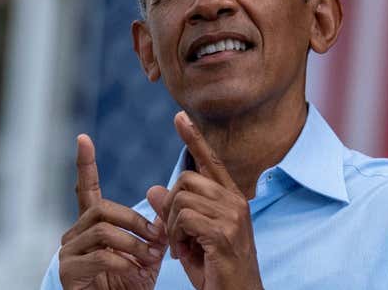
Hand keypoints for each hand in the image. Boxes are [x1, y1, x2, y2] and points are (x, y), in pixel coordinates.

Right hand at [59, 134, 168, 289]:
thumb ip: (154, 226)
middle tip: (158, 238)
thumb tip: (161, 196)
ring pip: (103, 231)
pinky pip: (99, 256)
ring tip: (149, 259)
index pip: (86, 188)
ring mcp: (68, 252)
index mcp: (92, 225)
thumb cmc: (132, 284)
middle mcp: (75, 234)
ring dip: (133, 244)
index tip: (83, 138)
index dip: (85, 164)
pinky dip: (123, 263)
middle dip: (135, 221)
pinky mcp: (68, 272)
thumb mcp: (148, 251)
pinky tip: (134, 272)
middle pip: (103, 208)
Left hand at [147, 112, 263, 289]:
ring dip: (171, 226)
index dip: (194, 138)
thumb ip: (175, 211)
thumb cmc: (216, 270)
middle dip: (170, 207)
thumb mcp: (189, 238)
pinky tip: (183, 253)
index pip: (211, 160)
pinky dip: (175, 236)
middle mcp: (235, 201)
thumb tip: (152, 189)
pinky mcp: (223, 232)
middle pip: (186, 179)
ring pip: (181, 198)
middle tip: (175, 234)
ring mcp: (232, 215)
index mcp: (231, 198)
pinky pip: (182, 218)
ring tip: (181, 248)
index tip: (179, 117)